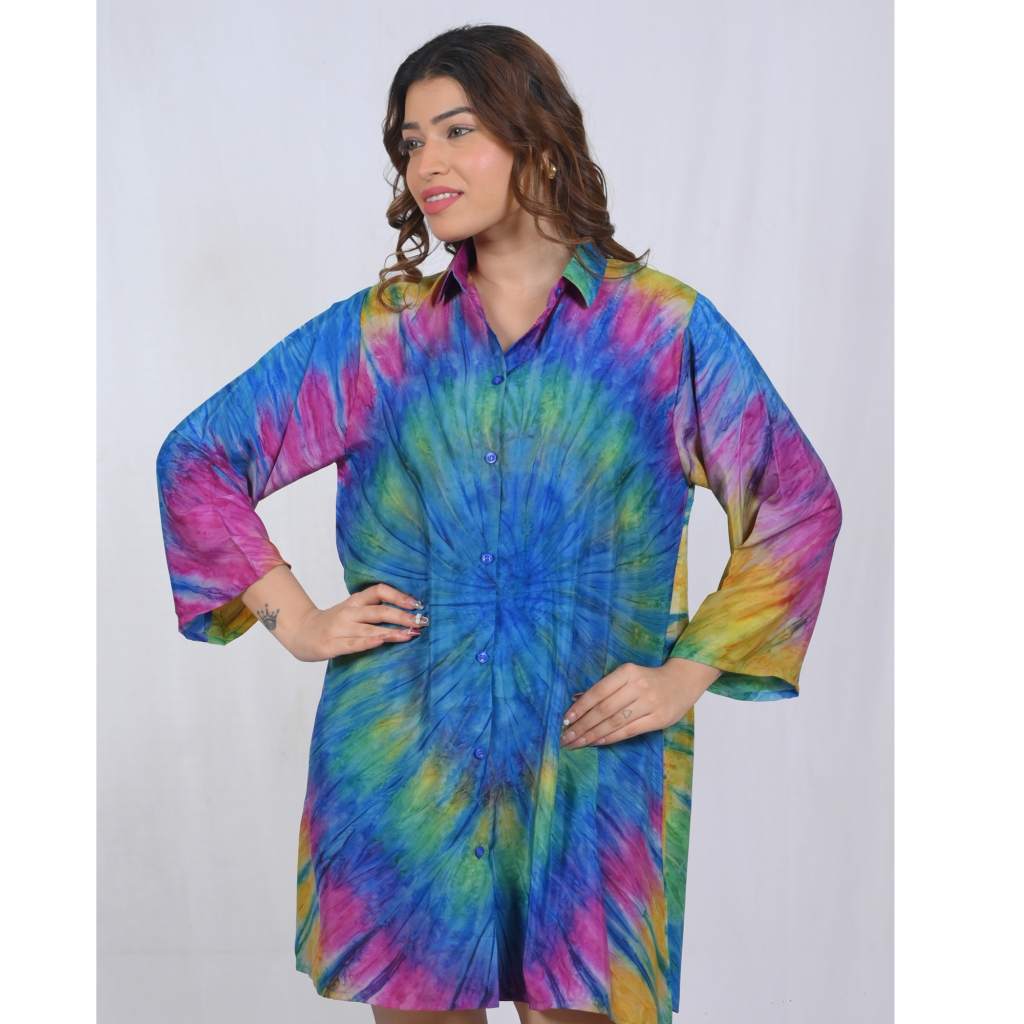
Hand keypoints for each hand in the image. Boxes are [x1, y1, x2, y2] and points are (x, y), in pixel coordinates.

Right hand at [287, 582, 428, 661]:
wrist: (300, 632)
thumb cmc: (333, 623)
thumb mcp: (352, 609)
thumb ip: (373, 608)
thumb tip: (408, 611)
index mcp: (355, 600)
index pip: (379, 591)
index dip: (399, 596)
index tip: (418, 604)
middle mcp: (348, 612)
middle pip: (380, 611)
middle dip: (404, 616)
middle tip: (423, 622)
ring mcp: (339, 628)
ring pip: (370, 628)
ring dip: (393, 631)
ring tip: (411, 634)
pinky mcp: (331, 645)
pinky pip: (354, 643)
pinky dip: (369, 641)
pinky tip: (383, 641)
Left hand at [559, 658, 720, 747]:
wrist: (682, 681)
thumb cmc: (648, 679)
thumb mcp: (627, 675)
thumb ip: (605, 687)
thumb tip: (576, 700)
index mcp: (628, 672)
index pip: (598, 692)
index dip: (581, 707)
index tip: (565, 719)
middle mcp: (638, 687)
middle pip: (604, 710)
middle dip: (582, 726)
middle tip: (565, 737)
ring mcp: (650, 703)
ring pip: (615, 722)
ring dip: (593, 735)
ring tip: (577, 743)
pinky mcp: (659, 719)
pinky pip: (629, 731)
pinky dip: (610, 738)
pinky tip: (596, 742)